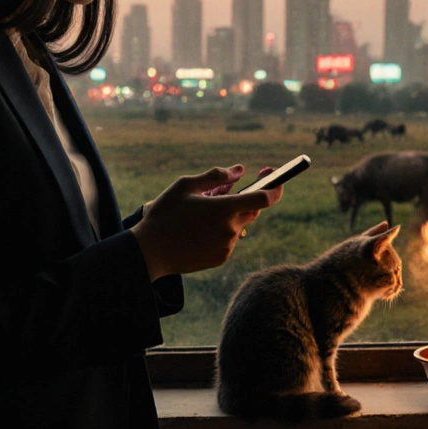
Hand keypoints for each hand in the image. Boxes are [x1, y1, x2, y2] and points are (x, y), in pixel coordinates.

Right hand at [131, 165, 281, 279]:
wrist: (149, 251)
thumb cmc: (165, 214)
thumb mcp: (185, 186)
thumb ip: (216, 176)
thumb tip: (240, 170)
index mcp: (225, 208)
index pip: (264, 198)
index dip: (275, 189)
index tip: (277, 181)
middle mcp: (231, 229)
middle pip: (251, 211)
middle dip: (242, 201)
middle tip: (220, 196)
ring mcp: (227, 246)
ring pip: (238, 225)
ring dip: (228, 218)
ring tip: (200, 216)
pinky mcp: (221, 259)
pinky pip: (228, 240)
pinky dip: (220, 233)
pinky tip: (197, 232)